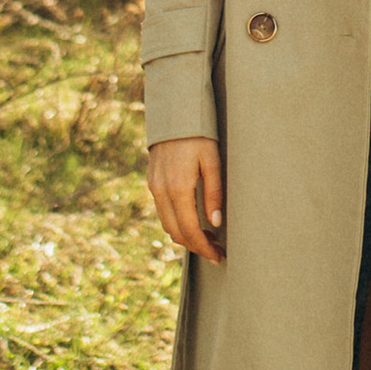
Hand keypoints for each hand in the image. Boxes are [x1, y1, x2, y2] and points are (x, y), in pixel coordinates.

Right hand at [148, 135, 225, 261]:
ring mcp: (153, 186)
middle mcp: (161, 190)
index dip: (204, 248)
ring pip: (167, 224)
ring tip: (208, 238)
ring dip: (185, 236)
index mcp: (177, 187)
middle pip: (175, 232)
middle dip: (196, 246)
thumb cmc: (199, 134)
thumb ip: (213, 193)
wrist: (174, 112)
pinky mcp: (152, 181)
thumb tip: (215, 224)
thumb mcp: (212, 161)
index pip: (189, 230)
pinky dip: (176, 222)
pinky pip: (162, 211)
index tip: (218, 257)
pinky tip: (193, 221)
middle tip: (216, 251)